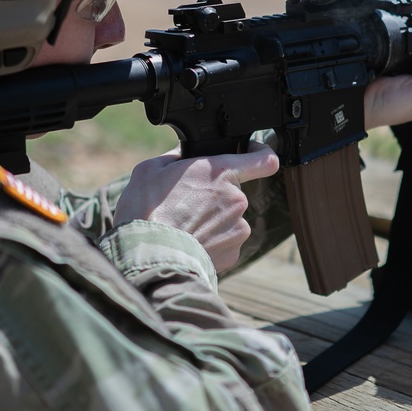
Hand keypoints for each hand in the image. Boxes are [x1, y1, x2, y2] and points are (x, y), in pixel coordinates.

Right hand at [114, 142, 279, 272]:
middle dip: (215, 195)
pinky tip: (189, 243)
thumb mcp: (150, 170)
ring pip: (229, 218)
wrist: (148, 256)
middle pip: (233, 191)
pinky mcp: (233, 253)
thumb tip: (182, 156)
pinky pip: (225, 242)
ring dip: (213, 221)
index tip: (251, 154)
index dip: (260, 154)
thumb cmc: (147, 210)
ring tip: (184, 228)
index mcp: (221, 172)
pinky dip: (212, 242)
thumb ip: (174, 158)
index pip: (264, 160)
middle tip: (187, 204)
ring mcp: (238, 228)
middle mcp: (237, 199)